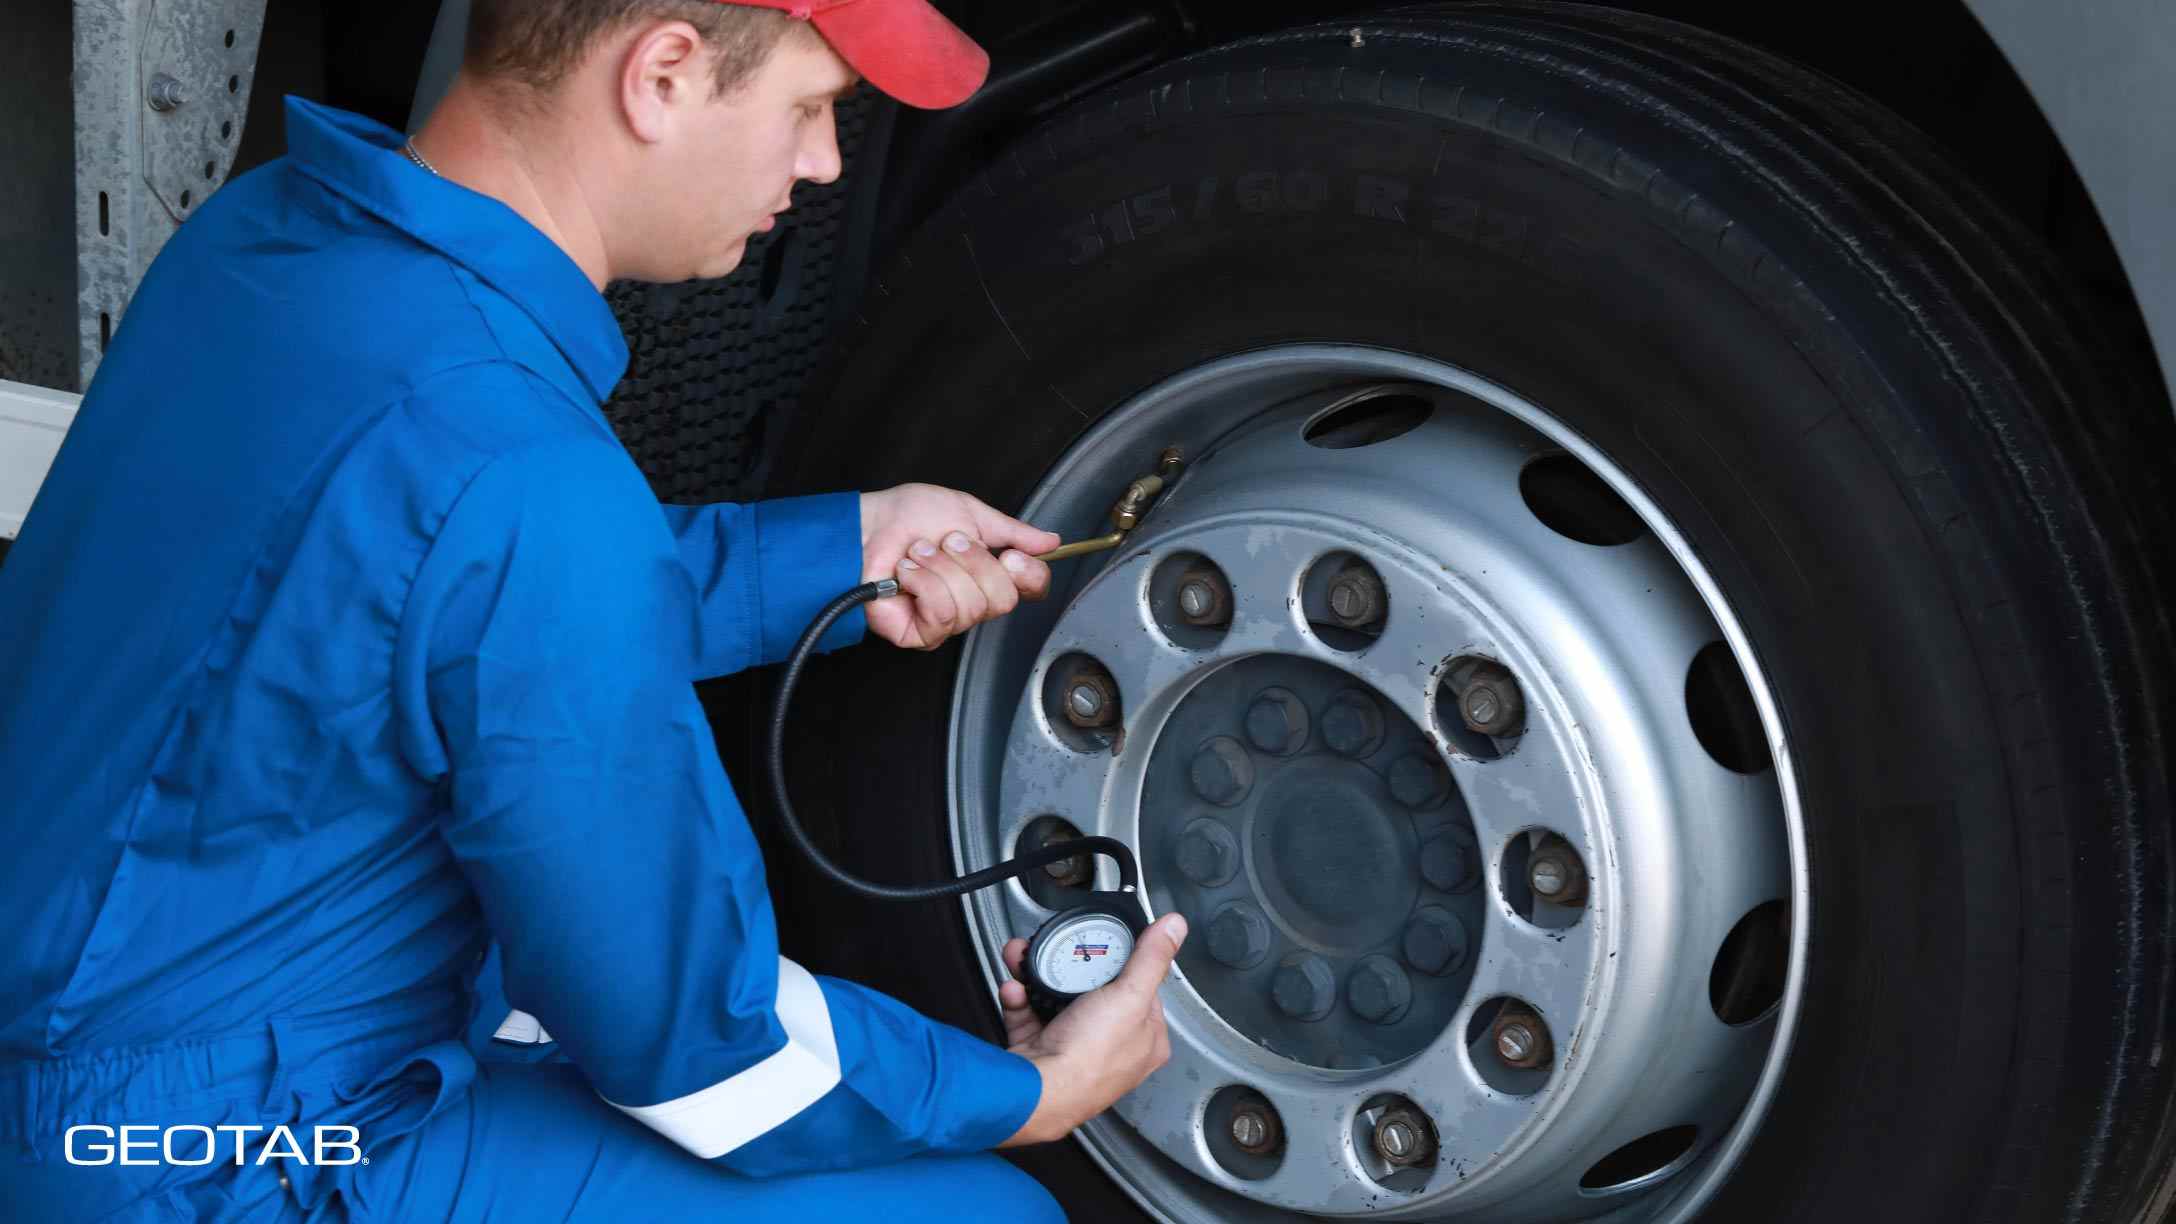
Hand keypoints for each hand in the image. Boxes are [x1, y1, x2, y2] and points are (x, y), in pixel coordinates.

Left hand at [859, 484, 1061, 650]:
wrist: (867, 525)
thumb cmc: (909, 517)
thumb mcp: (970, 513)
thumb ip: (1013, 531)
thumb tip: (1050, 541)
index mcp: (989, 572)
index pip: (1032, 589)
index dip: (1029, 575)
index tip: (1010, 555)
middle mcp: (973, 600)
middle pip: (1003, 599)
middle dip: (972, 561)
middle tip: (948, 543)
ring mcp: (947, 621)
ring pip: (971, 606)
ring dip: (940, 568)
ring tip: (919, 555)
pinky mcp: (920, 634)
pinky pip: (942, 615)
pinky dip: (923, 583)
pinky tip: (907, 573)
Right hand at [995, 913, 1187, 1146]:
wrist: (1037, 1092)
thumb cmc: (1090, 1059)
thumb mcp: (1130, 996)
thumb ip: (1151, 958)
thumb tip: (1174, 928)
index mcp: (1145, 1040)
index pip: (1143, 990)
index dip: (1127, 964)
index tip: (1108, 943)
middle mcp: (1111, 1049)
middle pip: (1094, 992)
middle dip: (1069, 965)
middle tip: (1059, 948)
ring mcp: (1073, 1051)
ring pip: (1056, 1001)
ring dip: (1038, 977)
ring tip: (1027, 959)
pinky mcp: (1041, 1052)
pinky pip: (1028, 1016)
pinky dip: (1019, 999)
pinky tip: (1016, 990)